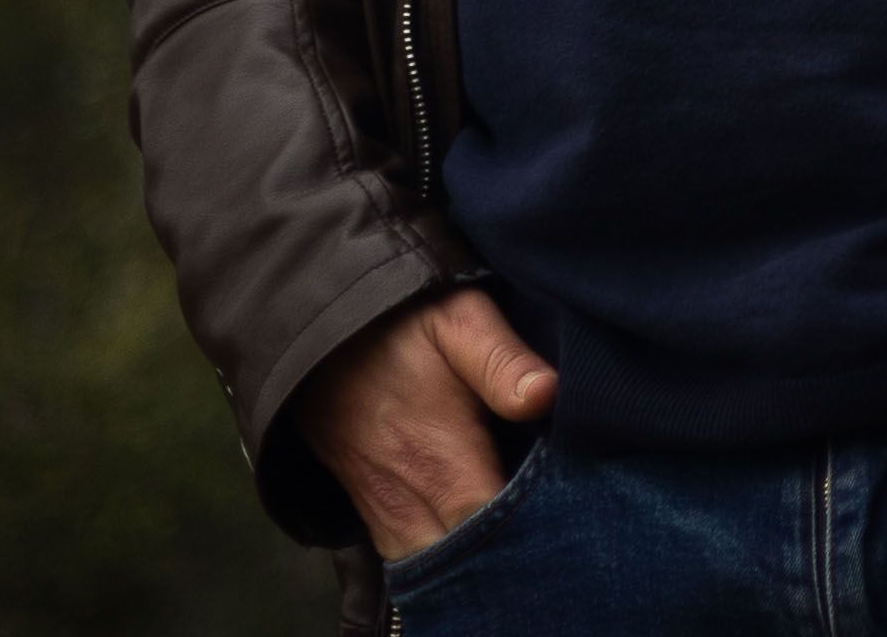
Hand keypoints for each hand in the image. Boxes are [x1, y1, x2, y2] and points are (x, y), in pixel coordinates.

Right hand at [292, 286, 559, 557]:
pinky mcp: (371, 511)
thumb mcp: (458, 321)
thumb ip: (502, 361)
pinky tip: (469, 529)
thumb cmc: (400, 327)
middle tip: (546, 519)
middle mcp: (410, 502)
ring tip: (513, 527)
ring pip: (432, 566)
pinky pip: (406, 555)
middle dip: (507, 549)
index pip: (496, 529)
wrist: (318, 336)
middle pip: (466, 562)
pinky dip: (438, 553)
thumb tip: (547, 394)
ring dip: (470, 556)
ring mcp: (385, 513)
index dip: (535, 526)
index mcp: (440, 462)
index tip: (568, 505)